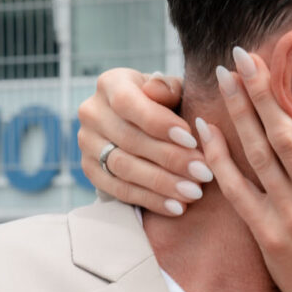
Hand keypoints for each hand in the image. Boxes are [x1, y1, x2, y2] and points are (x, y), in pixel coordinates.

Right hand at [77, 68, 212, 215]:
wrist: (145, 126)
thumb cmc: (165, 104)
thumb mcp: (171, 91)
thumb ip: (169, 88)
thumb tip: (158, 90)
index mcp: (111, 84)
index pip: (128, 103)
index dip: (159, 123)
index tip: (192, 140)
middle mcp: (92, 112)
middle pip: (129, 140)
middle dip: (170, 159)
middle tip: (203, 173)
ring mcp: (87, 143)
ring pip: (123, 168)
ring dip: (162, 183)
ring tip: (194, 192)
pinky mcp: (90, 171)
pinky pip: (119, 190)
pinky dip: (150, 200)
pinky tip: (176, 207)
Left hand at [201, 41, 291, 291]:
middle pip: (289, 131)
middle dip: (267, 87)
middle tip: (248, 50)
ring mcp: (288, 212)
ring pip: (259, 151)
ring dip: (241, 109)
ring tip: (227, 72)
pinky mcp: (264, 230)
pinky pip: (235, 188)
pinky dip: (219, 156)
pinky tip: (205, 127)